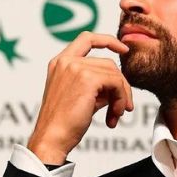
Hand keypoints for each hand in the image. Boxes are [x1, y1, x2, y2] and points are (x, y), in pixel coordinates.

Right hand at [27, 32, 133, 164]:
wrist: (52, 138)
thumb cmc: (63, 123)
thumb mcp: (79, 97)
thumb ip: (96, 85)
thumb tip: (120, 85)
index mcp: (59, 63)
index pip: (86, 39)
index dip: (108, 40)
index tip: (124, 49)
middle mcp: (65, 61)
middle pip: (108, 63)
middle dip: (120, 85)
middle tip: (122, 108)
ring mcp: (75, 67)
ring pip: (115, 74)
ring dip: (121, 96)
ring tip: (115, 115)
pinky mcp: (87, 78)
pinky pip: (116, 83)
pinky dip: (121, 99)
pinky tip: (113, 116)